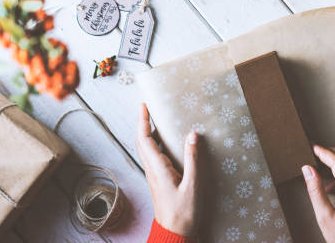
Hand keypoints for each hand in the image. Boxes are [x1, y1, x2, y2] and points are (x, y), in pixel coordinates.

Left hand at [136, 103, 202, 237]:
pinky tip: (166, 142)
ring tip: (157, 120)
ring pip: (146, 149)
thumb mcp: (193, 185)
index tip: (143, 106)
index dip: (142, 121)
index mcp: (157, 169)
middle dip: (143, 123)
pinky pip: (154, 157)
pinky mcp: (159, 180)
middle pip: (142, 142)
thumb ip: (192, 159)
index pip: (145, 139)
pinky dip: (156, 144)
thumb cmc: (184, 213)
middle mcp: (152, 170)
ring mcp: (154, 176)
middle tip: (148, 108)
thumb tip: (192, 135)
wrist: (174, 234)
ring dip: (148, 132)